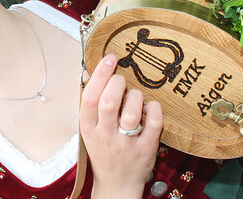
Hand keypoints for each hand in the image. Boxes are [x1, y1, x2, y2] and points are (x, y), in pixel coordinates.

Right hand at [80, 54, 162, 197]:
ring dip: (136, 96)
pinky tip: (150, 108)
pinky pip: (153, 123)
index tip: (110, 59)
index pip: (90, 98)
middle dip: (118, 83)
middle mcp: (105, 136)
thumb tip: (95, 72)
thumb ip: (93, 105)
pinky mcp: (145, 150)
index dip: (100, 75)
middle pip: (109, 102)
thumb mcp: (91, 130)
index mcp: (89, 129)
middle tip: (122, 80)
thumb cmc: (104, 151)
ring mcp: (126, 144)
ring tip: (136, 97)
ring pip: (132, 112)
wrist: (117, 184)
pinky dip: (154, 109)